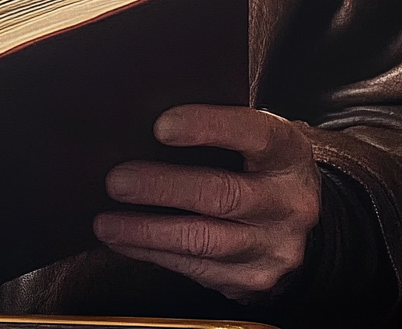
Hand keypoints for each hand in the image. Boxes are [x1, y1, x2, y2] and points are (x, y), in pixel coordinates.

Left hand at [93, 104, 319, 301]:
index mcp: (287, 151)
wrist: (295, 217)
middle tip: (116, 180)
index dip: (206, 127)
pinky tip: (123, 240)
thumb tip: (143, 122)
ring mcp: (273, 246)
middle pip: (220, 194)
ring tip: (106, 221)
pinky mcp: (253, 279)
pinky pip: (194, 268)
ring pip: (202, 240)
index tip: (160, 126)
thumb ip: (215, 127)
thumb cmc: (256, 162)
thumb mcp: (253, 137)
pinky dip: (151, 252)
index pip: (252, 133)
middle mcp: (288, 202)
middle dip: (161, 187)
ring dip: (146, 230)